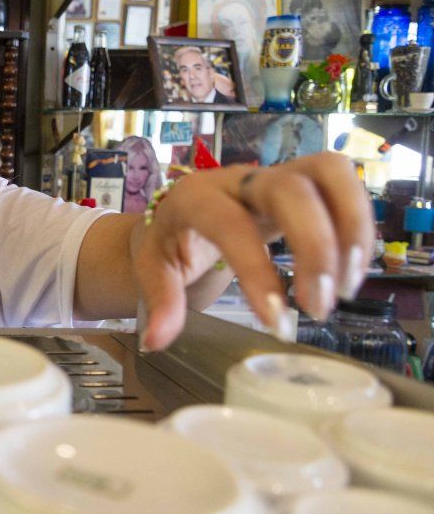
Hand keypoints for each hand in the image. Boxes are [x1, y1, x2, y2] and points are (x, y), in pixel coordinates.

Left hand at [136, 152, 373, 350]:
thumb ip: (160, 302)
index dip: (256, 270)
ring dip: (352, 230)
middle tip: (317, 307)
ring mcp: (277, 174)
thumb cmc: (169, 239)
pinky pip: (346, 186)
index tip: (275, 321)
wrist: (180, 209)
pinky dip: (359, 228)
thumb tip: (156, 341)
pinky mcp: (305, 182)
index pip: (231, 224)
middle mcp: (239, 178)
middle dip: (315, 249)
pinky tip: (349, 272)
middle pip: (291, 189)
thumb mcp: (153, 269)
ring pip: (331, 172)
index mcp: (195, 197)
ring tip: (344, 288)